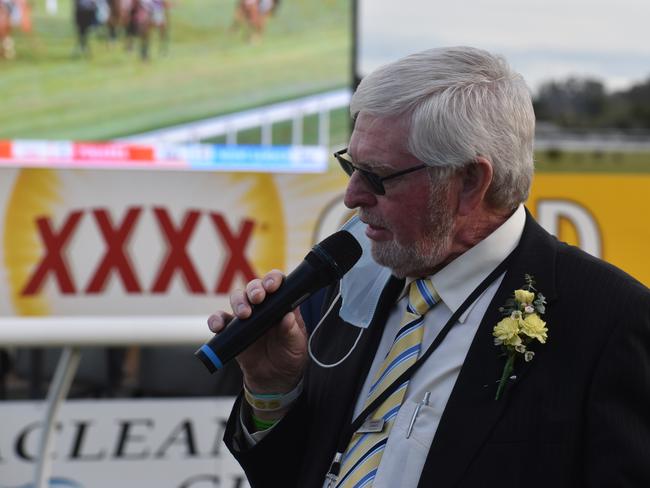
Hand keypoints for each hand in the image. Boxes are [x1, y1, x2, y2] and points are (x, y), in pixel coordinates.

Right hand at [207, 269, 307, 395]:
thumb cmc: (289, 356)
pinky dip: (216, 320)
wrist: (273, 379)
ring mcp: (246, 317)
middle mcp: (262, 306)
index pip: (276, 283)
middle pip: (254, 287)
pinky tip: (218, 326)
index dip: (273, 279)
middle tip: (257, 299)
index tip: (272, 286)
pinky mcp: (231, 331)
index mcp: (281, 304)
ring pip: (237, 299)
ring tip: (244, 315)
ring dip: (238, 302)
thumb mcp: (296, 345)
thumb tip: (288, 317)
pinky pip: (220, 320)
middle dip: (254, 289)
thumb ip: (292, 332)